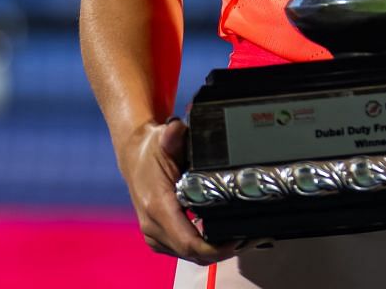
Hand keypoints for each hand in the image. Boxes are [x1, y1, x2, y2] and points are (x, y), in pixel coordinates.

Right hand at [120, 118, 240, 263]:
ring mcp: (154, 234)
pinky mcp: (158, 237)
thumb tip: (176, 129)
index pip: (189, 242)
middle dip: (224, 250)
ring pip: (190, 256)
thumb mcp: (163, 137)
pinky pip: (185, 250)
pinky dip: (206, 248)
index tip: (239, 240)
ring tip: (245, 236)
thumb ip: (173, 135)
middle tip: (252, 236)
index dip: (216, 248)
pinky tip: (225, 236)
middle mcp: (153, 225)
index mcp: (158, 206)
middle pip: (193, 254)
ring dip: (217, 251)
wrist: (133, 156)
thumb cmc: (151, 148)